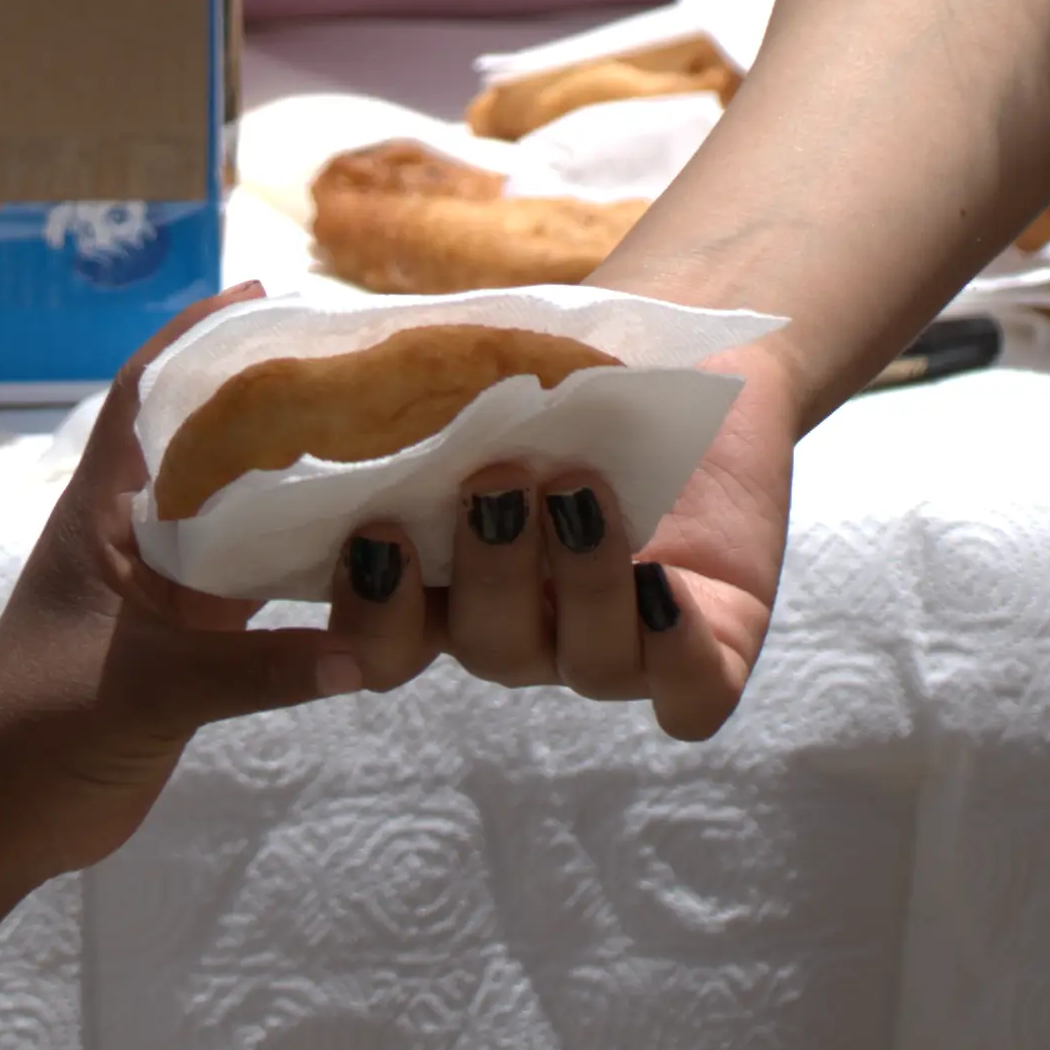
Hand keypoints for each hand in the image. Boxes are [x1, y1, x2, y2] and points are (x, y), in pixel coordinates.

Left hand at [0, 293, 363, 987]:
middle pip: (216, 444)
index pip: (145, 393)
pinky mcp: (195, 646)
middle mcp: (142, 535)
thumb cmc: (40, 727)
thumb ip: (256, 670)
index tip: (266, 288)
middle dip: (284, 402)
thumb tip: (365, 653)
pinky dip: (318, 573)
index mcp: (106, 511)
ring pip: (250, 515)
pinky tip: (381, 562)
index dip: (198, 334)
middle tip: (374, 370)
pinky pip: (267, 587)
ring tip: (398, 451)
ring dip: (311, 489)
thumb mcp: (148, 689)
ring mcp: (170, 590)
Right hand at [354, 343, 783, 739]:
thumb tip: (337, 399)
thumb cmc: (569, 366)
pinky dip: (677, 652)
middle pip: (491, 648)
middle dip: (490, 571)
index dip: (372, 620)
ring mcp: (621, 643)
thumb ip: (407, 404)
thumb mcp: (481, 372)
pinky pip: (691, 695)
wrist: (698, 354)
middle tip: (495, 480)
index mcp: (456, 581)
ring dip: (581, 584)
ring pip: (589, 665)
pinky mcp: (712, 646)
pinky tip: (663, 582)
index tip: (377, 537)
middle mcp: (533, 627)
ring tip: (582, 491)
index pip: (390, 644)